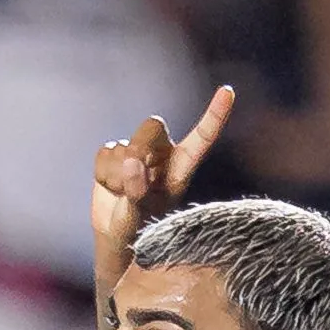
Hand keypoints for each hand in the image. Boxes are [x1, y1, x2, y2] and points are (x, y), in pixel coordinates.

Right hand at [91, 85, 235, 264]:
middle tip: (133, 178)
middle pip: (152, 126)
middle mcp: (162, 154)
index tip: (227, 92)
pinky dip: (102, 174)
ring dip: (117, 175)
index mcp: (181, 167)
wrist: (115, 236)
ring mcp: (136, 153)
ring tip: (123, 195)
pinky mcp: (113, 154)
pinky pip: (104, 152)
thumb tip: (131, 163)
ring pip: (123, 145)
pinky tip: (110, 187)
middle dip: (138, 148)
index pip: (201, 138)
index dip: (214, 115)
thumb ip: (138, 191)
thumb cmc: (138, 228)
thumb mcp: (140, 216)